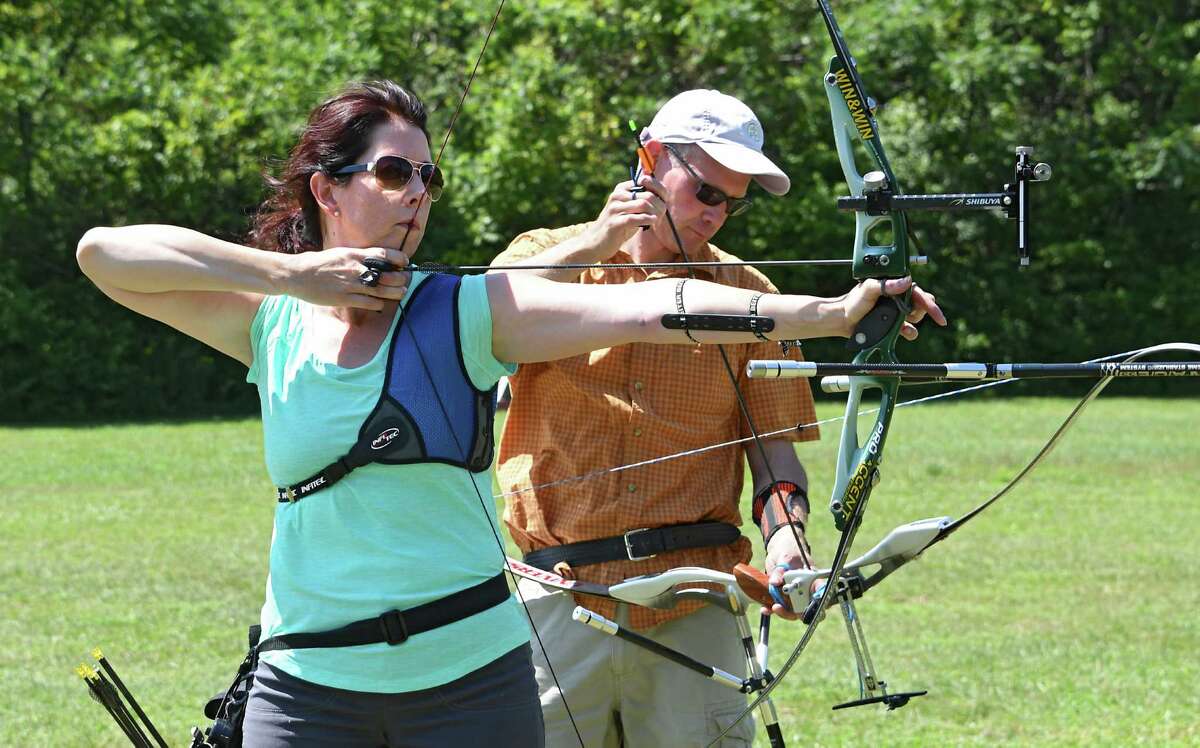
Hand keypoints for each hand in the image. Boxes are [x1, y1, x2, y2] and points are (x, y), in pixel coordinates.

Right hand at [282, 247, 411, 310]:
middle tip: (404, 281)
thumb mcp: (340, 254)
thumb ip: (357, 257)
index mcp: (353, 254)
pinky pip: (368, 303)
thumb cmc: (318, 264)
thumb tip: (374, 260)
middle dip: (400, 278)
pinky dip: (378, 304)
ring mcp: (350, 284)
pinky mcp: (344, 298)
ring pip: (381, 290)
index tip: (405, 262)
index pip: (383, 254)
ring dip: (394, 292)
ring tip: (400, 293)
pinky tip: (379, 304)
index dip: (398, 259)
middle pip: (386, 274)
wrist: (297, 274)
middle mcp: (354, 268)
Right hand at [577, 174, 666, 260]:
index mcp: (622, 188)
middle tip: (662, 214)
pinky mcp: (614, 223)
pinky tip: (652, 222)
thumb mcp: (630, 209)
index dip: (660, 191)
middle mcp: (617, 195)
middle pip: (647, 195)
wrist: (597, 241)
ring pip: (643, 204)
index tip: (663, 202)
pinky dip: (647, 219)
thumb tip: (663, 199)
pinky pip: (635, 218)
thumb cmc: (618, 226)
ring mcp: (615, 209)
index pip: (647, 181)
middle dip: (659, 205)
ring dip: (655, 213)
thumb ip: (642, 201)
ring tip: (656, 219)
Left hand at [763, 529, 820, 620]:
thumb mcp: (784, 557)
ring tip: (774, 607)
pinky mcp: (782, 597)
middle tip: (785, 607)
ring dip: (783, 612)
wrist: (777, 552)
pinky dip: (771, 610)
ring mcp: (794, 596)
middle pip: (807, 608)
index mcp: (813, 580)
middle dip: (798, 611)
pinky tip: (765, 609)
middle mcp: (805, 590)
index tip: (812, 605)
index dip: (820, 602)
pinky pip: (779, 607)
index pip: (821, 593)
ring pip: (793, 611)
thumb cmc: (788, 550)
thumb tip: (774, 582)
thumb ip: (780, 570)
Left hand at [838, 276, 945, 340]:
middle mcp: (898, 298)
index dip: (929, 304)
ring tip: (902, 324)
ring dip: (914, 323)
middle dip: (921, 312)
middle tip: (910, 315)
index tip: (938, 315)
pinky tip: (904, 333)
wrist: (843, 321)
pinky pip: (908, 330)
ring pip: (916, 318)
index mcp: (895, 286)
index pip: (918, 292)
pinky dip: (909, 332)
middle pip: (921, 305)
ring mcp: (896, 312)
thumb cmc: (853, 302)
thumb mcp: (868, 289)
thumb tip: (906, 281)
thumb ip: (886, 285)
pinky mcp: (893, 325)